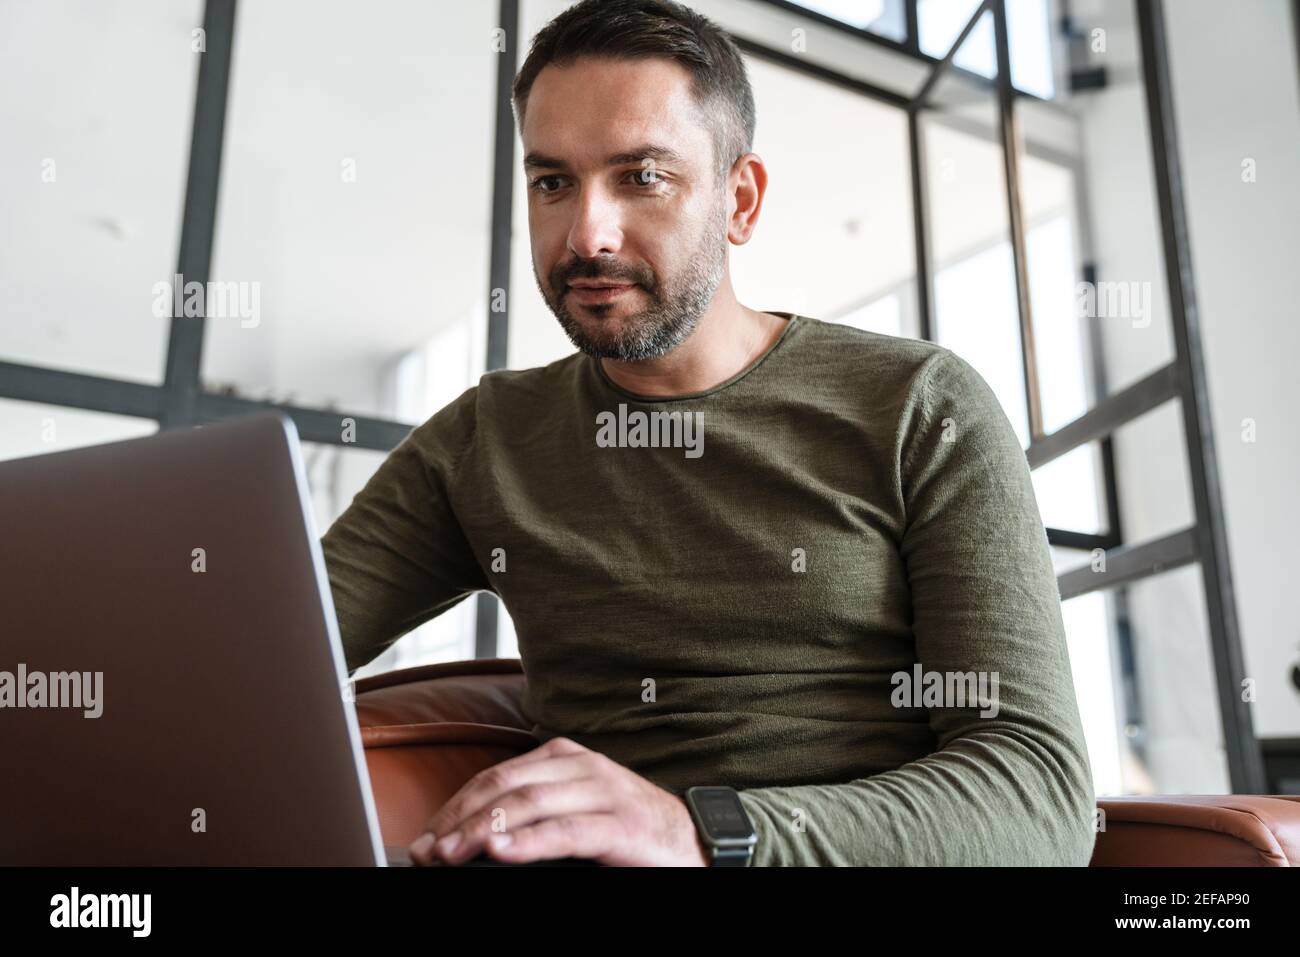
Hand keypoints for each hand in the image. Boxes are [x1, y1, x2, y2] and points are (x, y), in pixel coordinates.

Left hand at [407, 736, 708, 866]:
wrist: (697, 844)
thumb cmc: (630, 832)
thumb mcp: (577, 811)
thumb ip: (536, 813)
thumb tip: (476, 837)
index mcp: (567, 758)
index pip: (498, 775)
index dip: (457, 805)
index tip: (427, 836)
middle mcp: (583, 767)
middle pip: (506, 785)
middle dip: (460, 819)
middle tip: (428, 851)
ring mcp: (605, 793)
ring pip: (529, 804)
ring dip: (482, 831)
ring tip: (450, 854)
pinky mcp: (621, 825)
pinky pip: (566, 831)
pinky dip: (528, 842)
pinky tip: (500, 853)